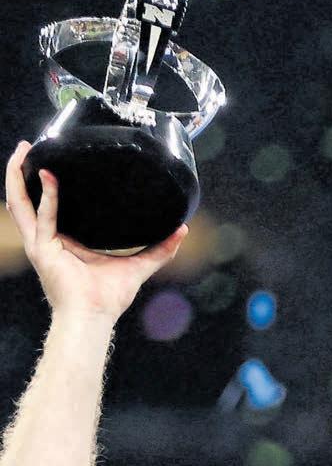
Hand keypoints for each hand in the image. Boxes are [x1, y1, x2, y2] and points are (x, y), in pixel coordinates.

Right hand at [5, 141, 188, 322]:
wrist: (95, 317)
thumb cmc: (108, 300)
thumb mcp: (137, 266)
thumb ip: (159, 249)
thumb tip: (181, 231)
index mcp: (63, 242)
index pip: (48, 208)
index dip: (46, 186)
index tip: (53, 163)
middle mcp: (48, 241)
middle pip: (26, 201)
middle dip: (21, 174)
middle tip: (28, 148)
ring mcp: (41, 245)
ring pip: (20, 205)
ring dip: (17, 178)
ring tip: (23, 151)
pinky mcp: (42, 251)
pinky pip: (43, 219)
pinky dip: (47, 198)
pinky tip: (50, 177)